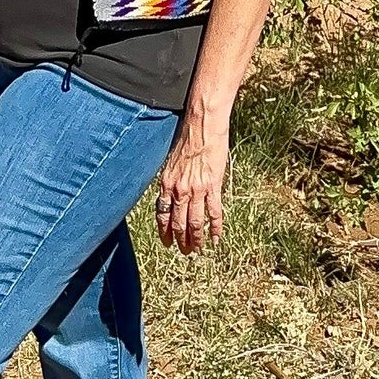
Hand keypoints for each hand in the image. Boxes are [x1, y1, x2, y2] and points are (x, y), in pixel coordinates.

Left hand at [156, 107, 228, 254]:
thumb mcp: (171, 162)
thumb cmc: (187, 140)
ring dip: (196, 239)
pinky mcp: (213, 186)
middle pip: (178, 223)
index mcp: (166, 184)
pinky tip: (216, 238)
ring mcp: (196, 190)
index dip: (164, 232)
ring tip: (198, 250)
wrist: (201, 126)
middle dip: (180, 240)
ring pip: (195, 223)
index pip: (162, 215)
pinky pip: (214, 213)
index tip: (167, 242)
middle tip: (185, 252)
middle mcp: (179, 190)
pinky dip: (215, 228)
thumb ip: (170, 181)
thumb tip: (170, 195)